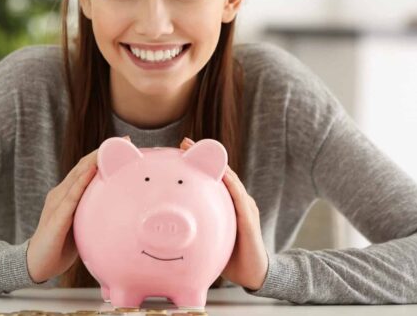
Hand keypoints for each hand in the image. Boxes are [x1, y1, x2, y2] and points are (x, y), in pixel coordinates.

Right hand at [27, 135, 130, 282]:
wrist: (36, 264)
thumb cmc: (61, 245)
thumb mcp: (82, 223)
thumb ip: (93, 211)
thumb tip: (118, 207)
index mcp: (67, 194)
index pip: (86, 169)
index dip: (103, 156)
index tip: (125, 143)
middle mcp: (61, 193)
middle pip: (83, 167)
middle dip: (103, 152)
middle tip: (126, 140)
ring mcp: (57, 203)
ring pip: (77, 177)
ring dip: (94, 162)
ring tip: (110, 149)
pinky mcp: (56, 217)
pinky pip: (70, 198)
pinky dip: (82, 183)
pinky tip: (92, 172)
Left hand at [179, 137, 268, 290]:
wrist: (254, 275)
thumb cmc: (229, 259)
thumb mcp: (208, 240)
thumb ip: (193, 231)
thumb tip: (163, 230)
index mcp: (225, 205)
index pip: (210, 180)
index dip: (194, 164)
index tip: (177, 150)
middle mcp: (235, 201)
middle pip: (219, 173)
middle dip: (201, 155)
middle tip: (183, 142)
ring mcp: (244, 207)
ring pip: (230, 180)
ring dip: (216, 164)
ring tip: (201, 150)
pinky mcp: (249, 217)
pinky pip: (239, 197)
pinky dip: (230, 184)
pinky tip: (222, 174)